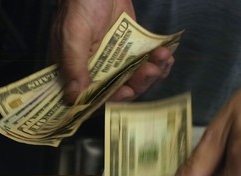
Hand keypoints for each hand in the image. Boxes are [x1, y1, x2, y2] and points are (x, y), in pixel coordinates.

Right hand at [50, 0, 174, 103]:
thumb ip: (75, 65)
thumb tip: (73, 98)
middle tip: (151, 70)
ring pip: (137, 79)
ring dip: (152, 73)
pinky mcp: (132, 51)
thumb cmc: (79, 6)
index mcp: (76, 71)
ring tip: (162, 57)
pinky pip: (146, 64)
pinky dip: (159, 64)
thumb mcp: (73, 35)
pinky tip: (167, 57)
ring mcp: (116, 62)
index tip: (126, 92)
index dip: (112, 100)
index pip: (94, 97)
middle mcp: (97, 71)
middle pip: (121, 91)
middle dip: (139, 83)